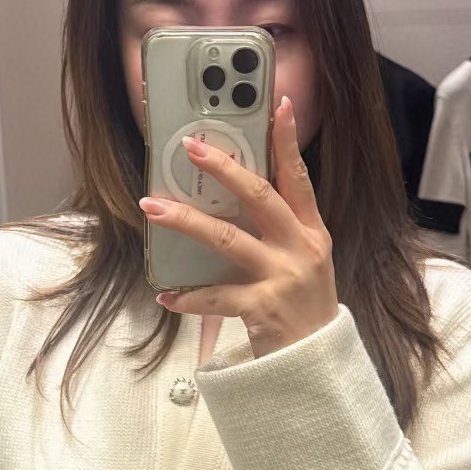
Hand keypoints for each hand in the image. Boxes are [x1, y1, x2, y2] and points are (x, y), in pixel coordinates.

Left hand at [138, 96, 338, 359]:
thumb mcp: (304, 262)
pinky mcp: (263, 308)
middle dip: (224, 168)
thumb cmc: (304, 308)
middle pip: (260, 196)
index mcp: (311, 232)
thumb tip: (234, 197)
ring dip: (186, 221)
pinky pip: (216, 296)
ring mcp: (282, 278)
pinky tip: (167, 295)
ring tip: (152, 207)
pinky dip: (188, 297)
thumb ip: (278, 231)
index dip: (288, 141)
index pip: (299, 178)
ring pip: (227, 239)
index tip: (280, 105)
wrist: (318, 364)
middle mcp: (300, 249)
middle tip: (192, 147)